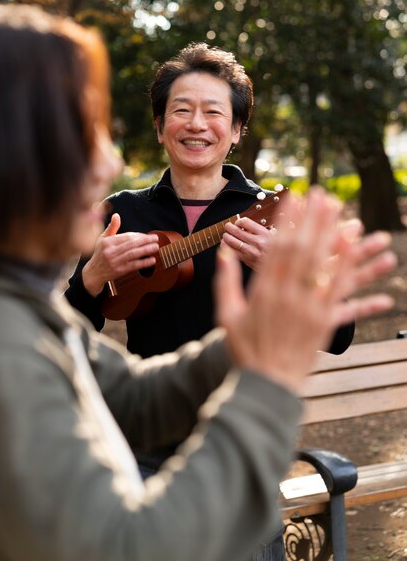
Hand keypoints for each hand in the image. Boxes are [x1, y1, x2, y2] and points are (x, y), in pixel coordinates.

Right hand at [82, 213, 158, 296]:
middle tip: (155, 238)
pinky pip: (134, 266)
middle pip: (131, 244)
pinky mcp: (119, 271)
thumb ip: (112, 227)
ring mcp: (115, 262)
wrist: (94, 273)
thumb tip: (116, 215)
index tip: (146, 236)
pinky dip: (144, 262)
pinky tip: (152, 260)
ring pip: (133, 254)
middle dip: (145, 241)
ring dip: (146, 250)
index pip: (126, 236)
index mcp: (107, 242)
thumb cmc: (100, 254)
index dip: (138, 235)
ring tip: (156, 247)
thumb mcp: (102, 239)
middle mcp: (110, 252)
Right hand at [214, 187, 395, 392]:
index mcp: (264, 292)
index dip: (287, 222)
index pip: (277, 248)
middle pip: (304, 251)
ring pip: (324, 269)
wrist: (266, 385)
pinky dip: (349, 274)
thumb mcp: (225, 315)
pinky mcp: (323, 324)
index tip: (293, 199)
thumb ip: (225, 282)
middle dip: (314, 220)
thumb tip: (224, 253)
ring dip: (335, 239)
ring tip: (345, 215)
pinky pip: (341, 296)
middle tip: (323, 195)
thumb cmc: (244, 350)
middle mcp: (288, 296)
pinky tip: (358, 260)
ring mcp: (308, 310)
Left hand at [221, 217, 275, 269]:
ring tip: (225, 236)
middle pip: (236, 231)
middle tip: (227, 227)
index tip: (238, 222)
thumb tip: (244, 227)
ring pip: (231, 242)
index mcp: (265, 234)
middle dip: (229, 227)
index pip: (245, 222)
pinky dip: (226, 247)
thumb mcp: (274, 237)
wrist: (280, 268)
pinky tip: (226, 246)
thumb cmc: (276, 253)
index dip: (239, 221)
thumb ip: (259, 231)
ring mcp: (251, 252)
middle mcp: (258, 242)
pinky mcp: (246, 261)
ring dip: (226, 237)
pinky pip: (232, 252)